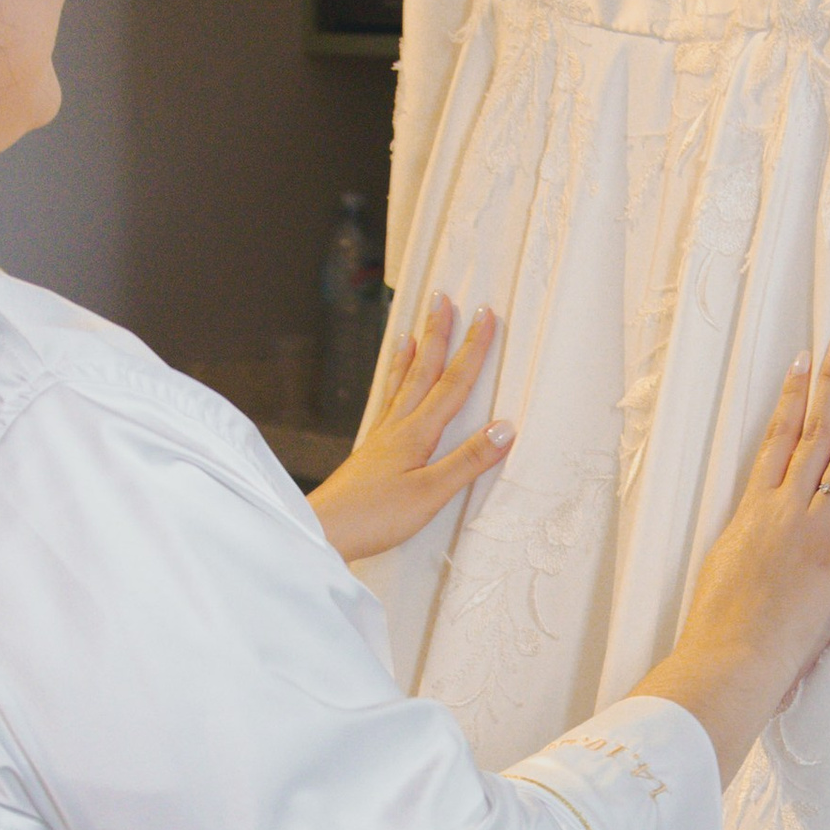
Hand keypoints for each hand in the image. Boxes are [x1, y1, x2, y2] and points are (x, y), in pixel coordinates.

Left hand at [306, 296, 513, 565]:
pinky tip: (392, 385)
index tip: (487, 315)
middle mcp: (397, 427)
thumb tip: (506, 427)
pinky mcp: (370, 453)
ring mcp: (380, 438)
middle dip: (437, 334)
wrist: (324, 531)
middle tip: (443, 298)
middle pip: (422, 371)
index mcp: (416, 434)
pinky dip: (392, 384)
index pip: (452, 384)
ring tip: (412, 328)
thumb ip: (468, 460)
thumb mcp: (431, 493)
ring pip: (400, 384)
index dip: (472, 349)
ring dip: (411, 354)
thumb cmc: (376, 517)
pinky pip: (385, 404)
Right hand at [635, 333, 829, 781]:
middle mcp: (786, 511)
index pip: (778, 436)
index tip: (808, 359)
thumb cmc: (716, 628)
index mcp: (752, 510)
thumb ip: (745, 539)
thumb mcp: (721, 568)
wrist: (727, 661)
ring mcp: (817, 534)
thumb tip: (757, 528)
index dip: (796, 394)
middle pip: (816, 431)